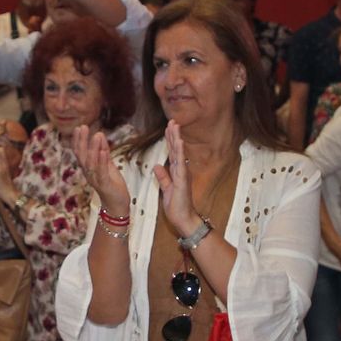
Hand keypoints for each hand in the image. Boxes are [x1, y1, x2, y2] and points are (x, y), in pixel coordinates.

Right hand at [74, 124, 129, 214]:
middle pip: (82, 156)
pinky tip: (102, 151)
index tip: (79, 127)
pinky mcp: (105, 184)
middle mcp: (89, 173)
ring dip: (93, 148)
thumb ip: (103, 151)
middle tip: (83, 127)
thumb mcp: (107, 164)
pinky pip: (101, 172)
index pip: (80, 152)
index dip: (78, 140)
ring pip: (91, 163)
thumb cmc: (111, 184)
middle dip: (82, 141)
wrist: (117, 204)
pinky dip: (101, 161)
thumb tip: (100, 135)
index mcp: (88, 168)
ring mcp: (96, 179)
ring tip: (96, 135)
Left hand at [151, 121, 199, 237]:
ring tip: (175, 125)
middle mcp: (181, 171)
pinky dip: (179, 152)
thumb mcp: (166, 189)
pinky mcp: (183, 180)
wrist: (183, 220)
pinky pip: (181, 163)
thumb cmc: (177, 207)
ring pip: (179, 153)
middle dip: (173, 135)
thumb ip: (163, 177)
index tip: (168, 128)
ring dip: (176, 139)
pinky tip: (179, 142)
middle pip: (176, 150)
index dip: (170, 140)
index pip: (172, 153)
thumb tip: (157, 166)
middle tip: (172, 120)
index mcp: (177, 173)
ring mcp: (183, 175)